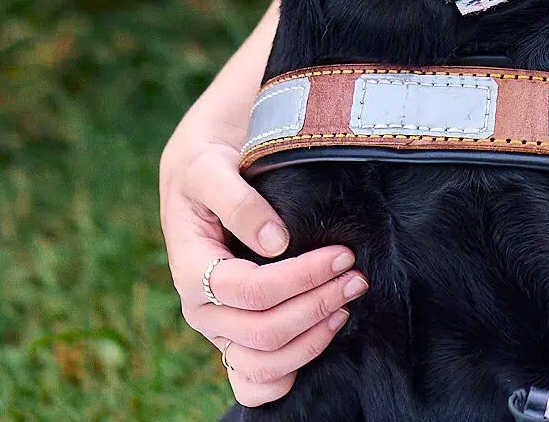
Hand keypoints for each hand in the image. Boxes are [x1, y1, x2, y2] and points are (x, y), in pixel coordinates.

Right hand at [162, 128, 367, 406]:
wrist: (196, 174)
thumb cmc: (205, 166)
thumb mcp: (212, 168)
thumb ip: (239, 201)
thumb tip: (276, 241)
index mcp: (191, 270)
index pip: (252, 290)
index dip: (301, 277)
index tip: (343, 253)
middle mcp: (202, 309)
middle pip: (262, 332)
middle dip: (316, 307)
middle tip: (357, 278)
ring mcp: (218, 327)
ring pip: (261, 364)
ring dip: (311, 342)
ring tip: (346, 306)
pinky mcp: (233, 335)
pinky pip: (251, 381)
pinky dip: (284, 377)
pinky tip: (317, 343)